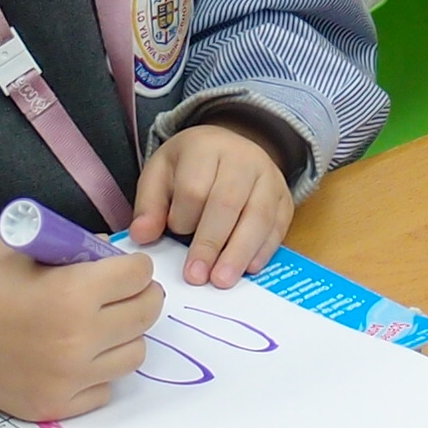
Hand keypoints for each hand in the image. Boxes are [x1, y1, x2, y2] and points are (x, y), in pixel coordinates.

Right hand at [0, 236, 163, 421]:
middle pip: (145, 315)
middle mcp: (78, 341)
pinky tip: (75, 353)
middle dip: (139, 296)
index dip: (133, 265)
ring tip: (99, 323)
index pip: (138, 276)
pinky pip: (104, 388)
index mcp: (73, 294)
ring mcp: (67, 380)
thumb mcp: (28, 247)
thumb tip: (116, 256)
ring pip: (134, 355)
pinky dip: (98, 370)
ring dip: (124, 335)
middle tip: (121, 291)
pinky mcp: (55, 406)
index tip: (123, 266)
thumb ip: (77, 250)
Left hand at [131, 114, 296, 287]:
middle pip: (227, 203)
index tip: (173, 234)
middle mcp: (243, 158)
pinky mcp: (285, 198)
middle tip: (197, 276)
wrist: (231, 148)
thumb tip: (142, 236)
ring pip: (257, 216)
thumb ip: (149, 205)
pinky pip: (278, 226)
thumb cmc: (191, 167)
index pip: (194, 188)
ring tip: (222, 280)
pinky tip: (248, 269)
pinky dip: (264, 250)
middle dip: (210, 244)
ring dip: (239, 253)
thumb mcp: (161, 175)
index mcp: (205, 147)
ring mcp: (269, 177)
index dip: (183, 218)